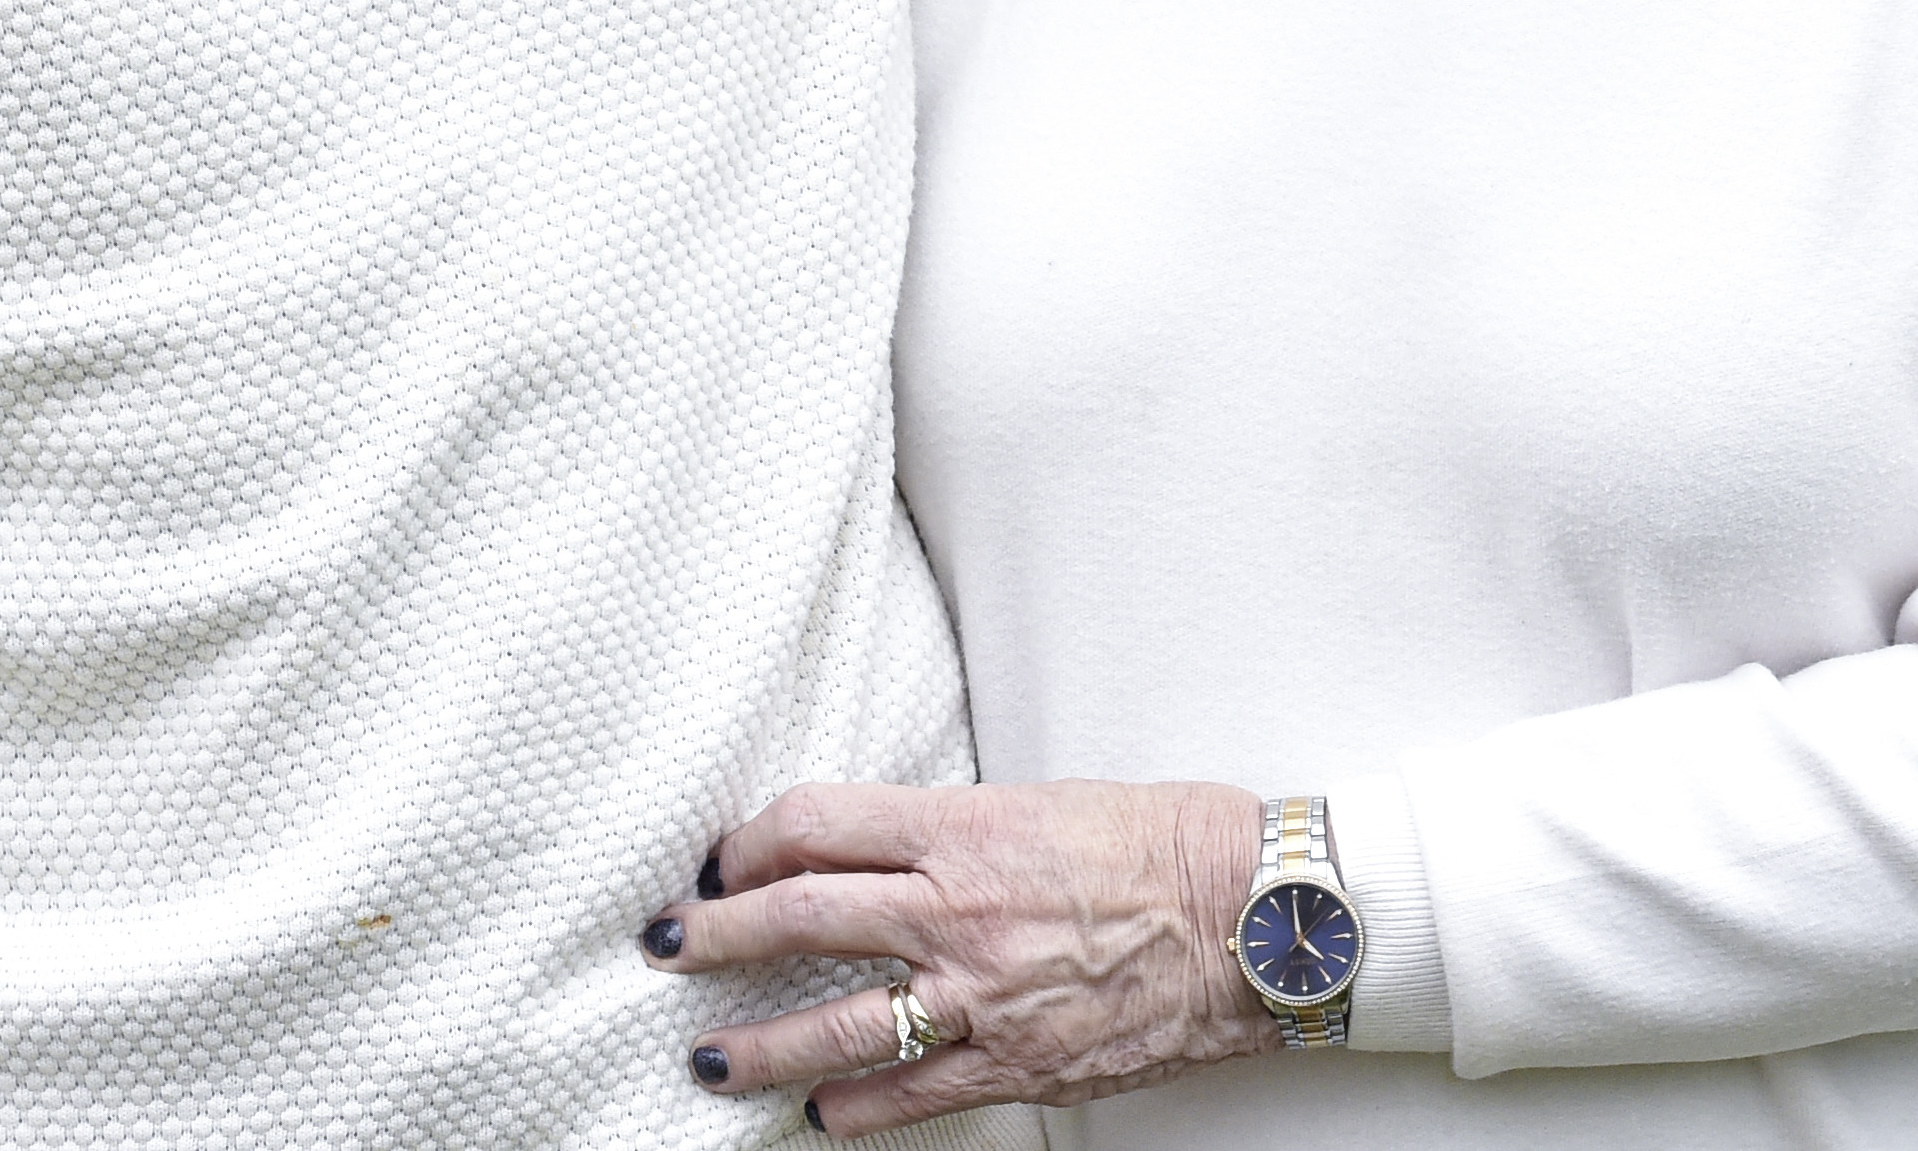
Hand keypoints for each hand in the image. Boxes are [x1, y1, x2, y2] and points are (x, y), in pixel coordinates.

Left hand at [639, 779, 1271, 1135]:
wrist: (1253, 918)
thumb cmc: (1163, 841)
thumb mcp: (1042, 802)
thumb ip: (953, 832)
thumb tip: (881, 855)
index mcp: (962, 828)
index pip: (814, 825)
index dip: (749, 842)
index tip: (724, 859)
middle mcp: (956, 911)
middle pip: (796, 916)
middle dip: (714, 934)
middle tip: (665, 943)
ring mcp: (981, 997)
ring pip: (834, 1027)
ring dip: (757, 1047)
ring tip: (706, 1060)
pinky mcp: (1017, 1064)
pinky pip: (911, 1096)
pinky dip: (855, 1109)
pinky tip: (821, 1115)